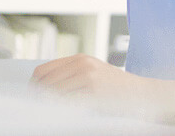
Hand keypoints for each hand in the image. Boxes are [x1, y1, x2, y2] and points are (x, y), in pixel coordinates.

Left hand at [31, 54, 148, 112]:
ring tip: (51, 113)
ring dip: (49, 106)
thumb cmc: (117, 89)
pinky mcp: (94, 92)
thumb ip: (71, 75)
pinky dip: (61, 111)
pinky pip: (67, 104)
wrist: (143, 94)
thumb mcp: (94, 73)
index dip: (34, 87)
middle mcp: (82, 64)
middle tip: (37, 110)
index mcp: (80, 59)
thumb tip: (41, 89)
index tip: (32, 99)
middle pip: (45, 83)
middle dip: (38, 98)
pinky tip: (65, 114)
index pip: (43, 71)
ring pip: (53, 94)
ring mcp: (88, 77)